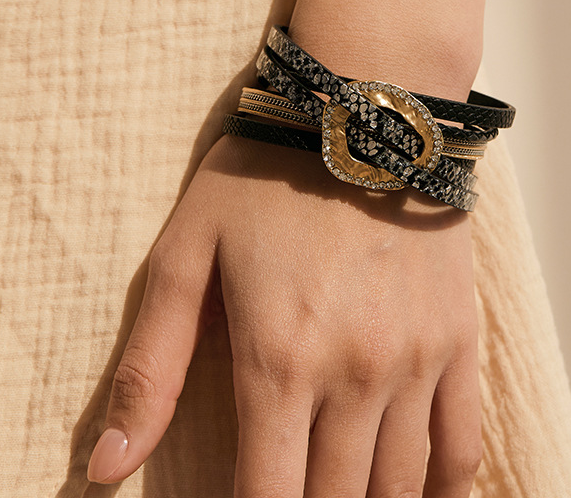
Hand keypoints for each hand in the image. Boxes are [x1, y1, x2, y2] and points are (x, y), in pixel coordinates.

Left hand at [87, 134, 482, 496]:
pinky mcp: (458, 335)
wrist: (366, 111)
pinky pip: (463, 441)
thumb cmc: (268, 176)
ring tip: (345, 493)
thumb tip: (107, 470)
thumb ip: (150, 366)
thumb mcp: (188, 254)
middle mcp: (354, 375)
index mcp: (278, 361)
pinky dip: (446, 488)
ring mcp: (415, 359)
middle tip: (293, 489)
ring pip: (398, 486)